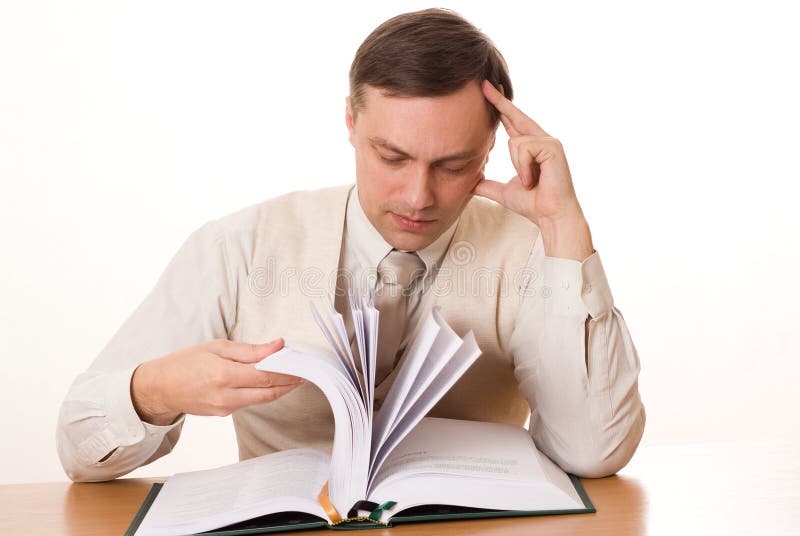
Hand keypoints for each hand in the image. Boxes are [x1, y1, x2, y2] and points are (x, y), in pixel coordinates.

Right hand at [131, 338, 303, 424]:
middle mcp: (225, 395)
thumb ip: (250, 350)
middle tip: (306, 374)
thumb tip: (278, 345)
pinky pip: (249, 403)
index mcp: (223, 375)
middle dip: (290, 384)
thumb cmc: (185, 362)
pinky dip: (262, 394)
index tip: (303, 366)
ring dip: (279, 390)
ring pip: (261, 401)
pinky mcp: (223, 414)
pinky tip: (270, 384)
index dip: (287, 373)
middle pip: (268, 393)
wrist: (159, 388)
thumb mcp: (217, 347)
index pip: (265, 376)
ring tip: (293, 377)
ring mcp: (224, 408)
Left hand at [474, 79, 582, 227]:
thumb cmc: (533, 204)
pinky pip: (523, 149)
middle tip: (483, 83)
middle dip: (499, 100)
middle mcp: (541, 140)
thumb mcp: (503, 192)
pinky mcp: (552, 147)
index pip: (512, 122)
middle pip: (515, 116)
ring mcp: (548, 141)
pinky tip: (532, 179)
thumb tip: (470, 184)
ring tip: (529, 181)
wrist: (551, 216)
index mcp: (531, 147)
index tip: (488, 91)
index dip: (500, 106)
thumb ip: (487, 185)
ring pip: (515, 142)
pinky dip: (523, 168)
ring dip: (517, 166)